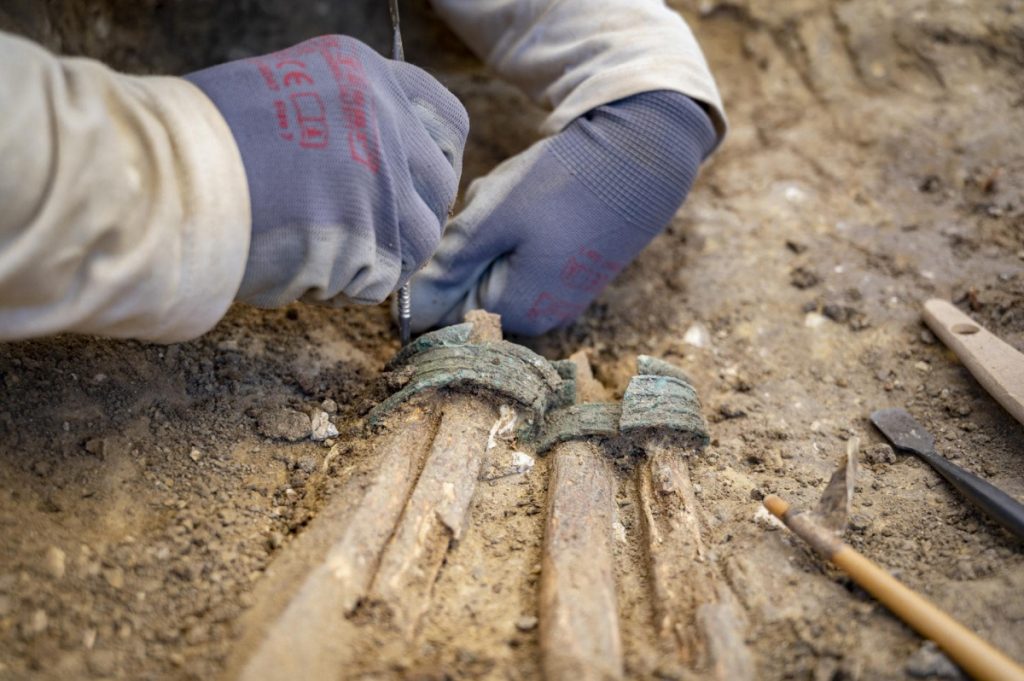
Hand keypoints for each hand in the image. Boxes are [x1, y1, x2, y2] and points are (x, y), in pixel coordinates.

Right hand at [186, 35, 467, 306]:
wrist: (164, 176)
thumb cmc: (206, 140)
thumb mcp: (290, 94)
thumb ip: (347, 123)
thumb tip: (381, 169)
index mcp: (367, 75)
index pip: (449, 121)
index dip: (437, 161)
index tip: (419, 184)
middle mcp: (386, 122)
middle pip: (440, 189)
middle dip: (409, 218)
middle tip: (364, 233)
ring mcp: (383, 182)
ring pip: (418, 242)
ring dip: (379, 258)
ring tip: (322, 254)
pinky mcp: (369, 241)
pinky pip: (380, 281)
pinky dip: (347, 286)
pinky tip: (302, 268)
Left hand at [407, 90, 715, 335]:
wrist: (638, 156)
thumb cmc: (563, 185)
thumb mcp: (491, 220)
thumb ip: (447, 268)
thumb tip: (408, 312)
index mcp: (516, 312)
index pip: (444, 311)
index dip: (435, 267)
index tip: (458, 223)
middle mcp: (539, 317)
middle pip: (469, 287)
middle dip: (468, 245)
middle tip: (494, 204)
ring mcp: (558, 297)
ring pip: (493, 266)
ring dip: (491, 231)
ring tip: (519, 197)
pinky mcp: (570, 275)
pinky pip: (520, 256)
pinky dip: (514, 227)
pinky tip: (535, 200)